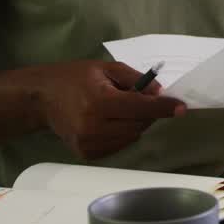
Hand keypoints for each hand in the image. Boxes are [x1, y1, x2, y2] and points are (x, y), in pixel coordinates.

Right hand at [35, 61, 185, 159]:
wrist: (42, 99)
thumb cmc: (75, 78)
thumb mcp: (106, 68)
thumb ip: (135, 79)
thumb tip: (160, 93)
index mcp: (99, 101)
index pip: (140, 108)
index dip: (163, 108)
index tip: (181, 107)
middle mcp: (93, 126)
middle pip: (139, 125)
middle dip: (147, 113)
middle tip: (138, 100)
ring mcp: (88, 143)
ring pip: (131, 138)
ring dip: (135, 124)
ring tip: (118, 110)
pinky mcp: (86, 154)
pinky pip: (118, 146)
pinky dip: (122, 135)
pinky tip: (109, 122)